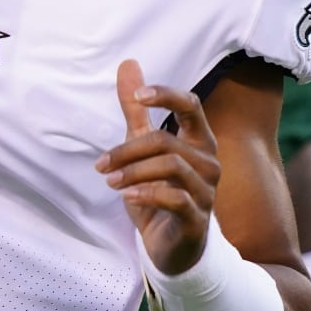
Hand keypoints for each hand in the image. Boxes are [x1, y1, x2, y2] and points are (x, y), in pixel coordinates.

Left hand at [96, 59, 219, 274]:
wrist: (170, 247)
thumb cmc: (159, 192)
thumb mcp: (142, 149)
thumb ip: (136, 110)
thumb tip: (128, 63)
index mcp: (199, 141)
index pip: (191, 105)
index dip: (166, 95)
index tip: (138, 96)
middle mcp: (209, 163)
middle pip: (166, 140)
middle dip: (127, 150)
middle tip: (101, 164)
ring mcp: (207, 192)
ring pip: (171, 166)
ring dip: (132, 171)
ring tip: (110, 181)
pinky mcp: (198, 219)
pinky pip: (175, 198)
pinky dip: (145, 193)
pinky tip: (125, 196)